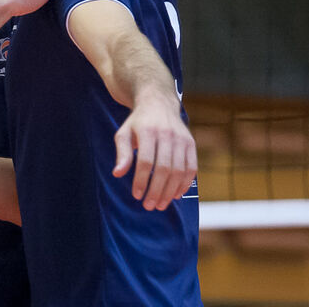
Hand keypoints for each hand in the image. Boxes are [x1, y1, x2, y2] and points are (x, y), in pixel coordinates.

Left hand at [112, 91, 196, 210]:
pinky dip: (185, 184)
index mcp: (148, 132)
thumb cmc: (138, 123)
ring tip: (161, 204)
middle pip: (164, 169)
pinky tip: (176, 195)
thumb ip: (122, 153)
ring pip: (179, 171)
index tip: (136, 195)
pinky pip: (191, 168)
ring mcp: (182, 140)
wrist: (158, 103)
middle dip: (157, 190)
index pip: (145, 162)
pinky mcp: (191, 144)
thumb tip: (117, 174)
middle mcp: (168, 135)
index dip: (141, 180)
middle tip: (149, 205)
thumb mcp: (124, 133)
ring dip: (170, 191)